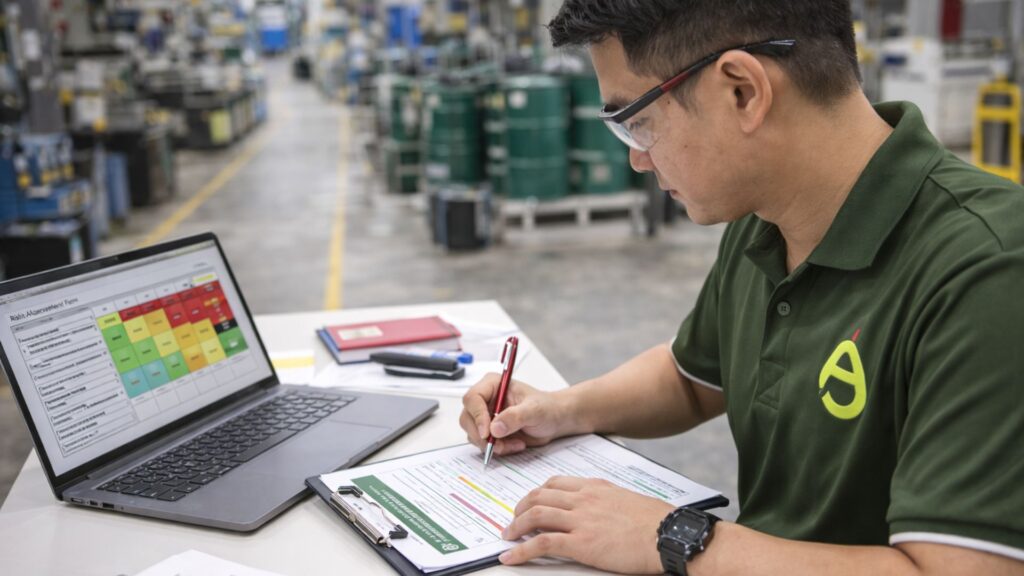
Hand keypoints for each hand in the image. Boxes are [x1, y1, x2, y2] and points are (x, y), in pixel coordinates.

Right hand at [459, 374, 573, 456]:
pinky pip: (482, 444)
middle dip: (483, 436)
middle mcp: (485, 399)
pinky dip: (497, 449)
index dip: (477, 416)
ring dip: (492, 444)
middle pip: (467, 418)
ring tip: (515, 443)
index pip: (473, 398)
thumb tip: (494, 428)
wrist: (554, 421)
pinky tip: (515, 444)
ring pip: (473, 433)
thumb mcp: (534, 410)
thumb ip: (515, 416)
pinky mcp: (488, 431)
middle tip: (500, 445)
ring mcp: (485, 416)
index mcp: (493, 385)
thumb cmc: (546, 408)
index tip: (487, 433)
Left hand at [500, 476, 673, 573]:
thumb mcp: (626, 499)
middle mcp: (583, 498)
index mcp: (595, 487)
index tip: (530, 503)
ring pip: (535, 515)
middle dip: (520, 508)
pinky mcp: (581, 543)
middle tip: (513, 521)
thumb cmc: (655, 521)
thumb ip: (605, 500)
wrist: (668, 534)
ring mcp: (580, 519)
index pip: (555, 483)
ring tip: (507, 537)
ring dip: (515, 526)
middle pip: (539, 496)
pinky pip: (541, 544)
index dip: (536, 493)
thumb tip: (596, 508)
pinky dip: (521, 550)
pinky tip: (511, 557)